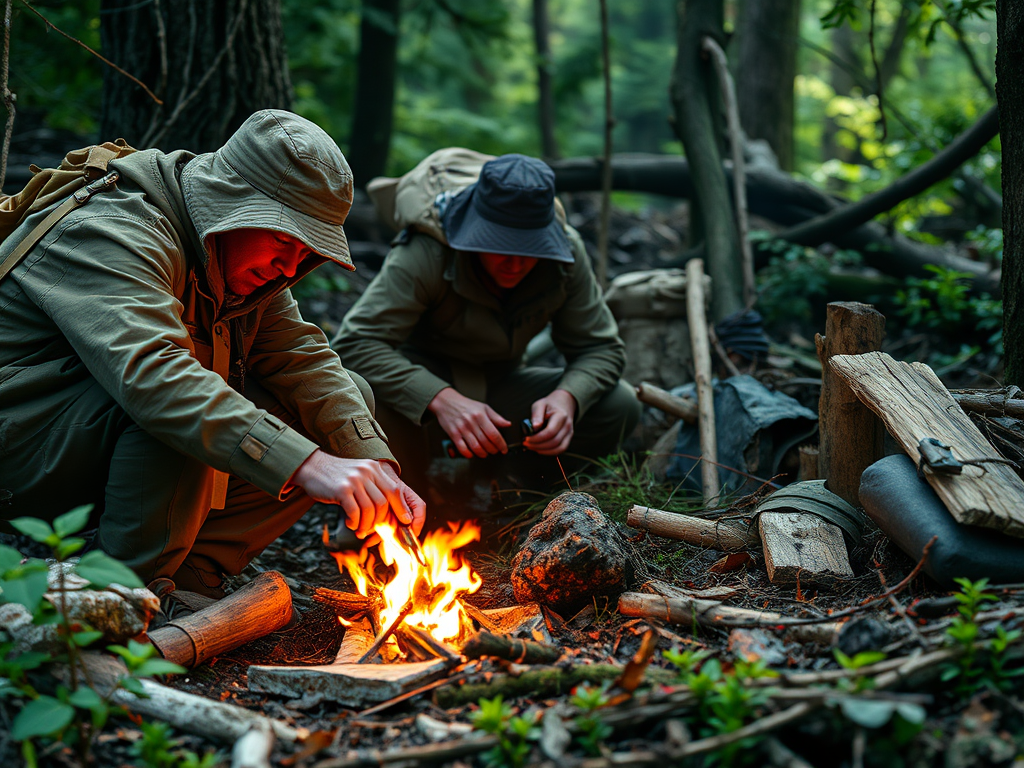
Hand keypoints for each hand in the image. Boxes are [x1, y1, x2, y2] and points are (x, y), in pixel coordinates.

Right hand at [292, 451, 425, 539]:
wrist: (312, 467)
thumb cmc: (337, 476)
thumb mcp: (360, 475)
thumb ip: (374, 488)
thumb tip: (389, 513)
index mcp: (375, 469)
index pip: (395, 490)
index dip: (401, 509)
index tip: (405, 522)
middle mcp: (367, 472)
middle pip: (384, 503)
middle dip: (381, 521)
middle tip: (374, 530)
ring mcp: (354, 480)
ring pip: (370, 510)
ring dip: (366, 525)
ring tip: (360, 530)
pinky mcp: (341, 489)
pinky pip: (355, 512)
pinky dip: (354, 522)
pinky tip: (351, 523)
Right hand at [428, 387, 510, 457]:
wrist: (446, 402)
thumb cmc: (466, 405)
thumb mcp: (483, 408)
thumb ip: (496, 417)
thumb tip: (508, 424)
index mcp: (480, 415)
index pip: (494, 433)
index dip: (501, 444)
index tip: (504, 449)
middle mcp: (471, 422)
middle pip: (486, 442)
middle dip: (493, 450)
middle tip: (495, 451)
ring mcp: (462, 429)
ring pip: (475, 447)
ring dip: (482, 453)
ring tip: (485, 453)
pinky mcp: (453, 434)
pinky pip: (462, 448)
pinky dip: (468, 454)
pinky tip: (472, 453)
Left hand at [524, 389, 575, 455]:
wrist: (563, 404)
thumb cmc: (550, 405)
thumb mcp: (540, 404)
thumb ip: (536, 415)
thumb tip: (534, 427)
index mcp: (561, 416)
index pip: (550, 432)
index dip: (537, 438)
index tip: (526, 439)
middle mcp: (567, 426)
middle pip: (554, 442)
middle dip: (538, 446)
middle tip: (526, 444)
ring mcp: (569, 433)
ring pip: (558, 448)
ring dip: (543, 451)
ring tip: (532, 447)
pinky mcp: (568, 439)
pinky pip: (560, 450)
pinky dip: (549, 452)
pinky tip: (540, 449)